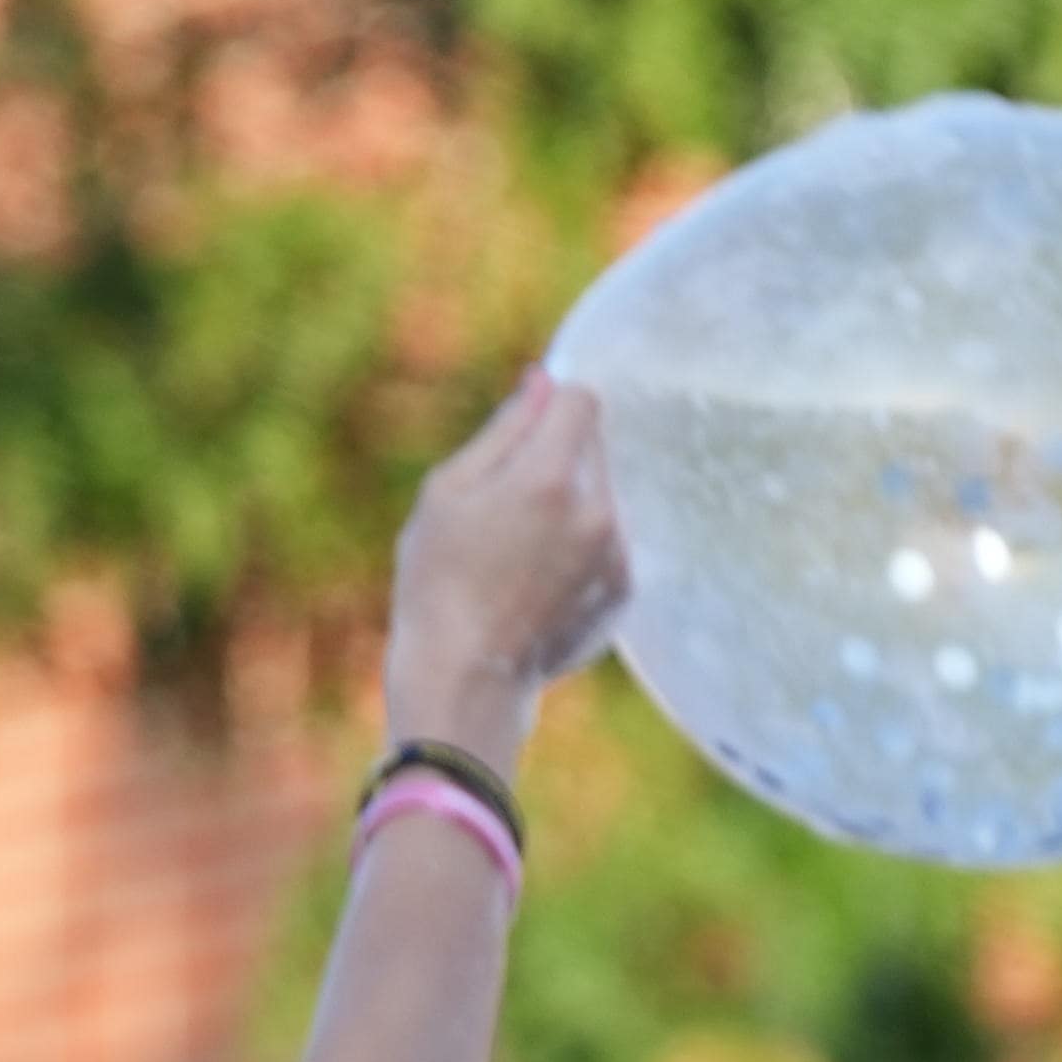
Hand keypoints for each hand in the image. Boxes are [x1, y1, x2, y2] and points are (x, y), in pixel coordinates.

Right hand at [384, 367, 630, 769]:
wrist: (465, 680)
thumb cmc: (436, 584)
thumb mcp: (445, 494)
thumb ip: (503, 431)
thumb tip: (544, 381)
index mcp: (549, 478)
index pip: (582, 400)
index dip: (549, 408)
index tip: (522, 434)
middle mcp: (598, 510)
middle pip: (593, 447)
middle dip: (554, 460)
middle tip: (502, 509)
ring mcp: (618, 552)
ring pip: (601, 495)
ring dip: (567, 506)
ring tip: (516, 555)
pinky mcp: (624, 588)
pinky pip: (607, 540)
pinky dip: (578, 549)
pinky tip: (534, 585)